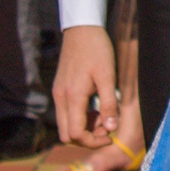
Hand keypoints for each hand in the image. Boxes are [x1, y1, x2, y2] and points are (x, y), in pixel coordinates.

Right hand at [52, 25, 117, 146]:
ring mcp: (58, 94)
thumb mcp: (108, 76)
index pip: (75, 134)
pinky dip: (79, 117)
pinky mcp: (60, 89)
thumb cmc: (97, 50)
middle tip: (107, 128)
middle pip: (66, 134)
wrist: (82, 29)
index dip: (92, 141)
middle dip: (86, 137)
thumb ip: (109, 104)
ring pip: (65, 124)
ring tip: (104, 116)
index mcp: (72, 97)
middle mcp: (60, 98)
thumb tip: (111, 128)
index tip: (109, 136)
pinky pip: (66, 112)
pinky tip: (95, 107)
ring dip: (83, 127)